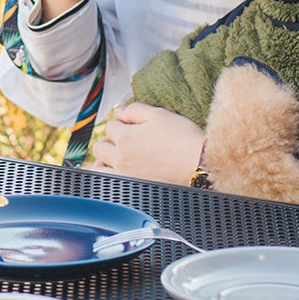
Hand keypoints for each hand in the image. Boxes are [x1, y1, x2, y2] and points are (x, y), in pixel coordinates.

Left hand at [86, 103, 204, 184]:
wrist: (200, 165)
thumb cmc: (183, 139)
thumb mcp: (159, 114)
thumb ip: (135, 110)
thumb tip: (119, 111)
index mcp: (125, 137)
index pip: (110, 126)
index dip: (121, 123)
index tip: (131, 126)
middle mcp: (120, 158)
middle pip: (100, 147)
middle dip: (108, 142)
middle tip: (122, 142)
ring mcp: (125, 176)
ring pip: (98, 169)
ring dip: (103, 162)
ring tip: (114, 160)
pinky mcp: (134, 189)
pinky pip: (110, 186)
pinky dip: (109, 179)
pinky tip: (118, 175)